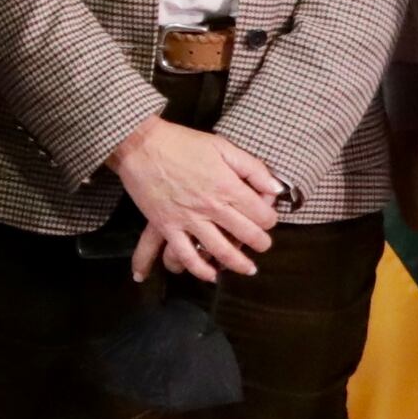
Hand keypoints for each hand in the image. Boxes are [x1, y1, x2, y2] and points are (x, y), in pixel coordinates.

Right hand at [108, 113, 280, 282]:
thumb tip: (277, 188)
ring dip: (238, 263)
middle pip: (247, 235)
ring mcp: (189, 220)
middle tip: (263, 245)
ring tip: (248, 269)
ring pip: (221, 251)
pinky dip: (200, 269)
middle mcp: (212, 207)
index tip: (267, 219)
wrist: (140, 145)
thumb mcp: (223, 146)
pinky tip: (211, 275)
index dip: (270, 220)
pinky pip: (185, 255)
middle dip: (261, 243)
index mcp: (228, 187)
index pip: (262, 215)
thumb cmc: (182, 143)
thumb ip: (253, 167)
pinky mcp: (167, 226)